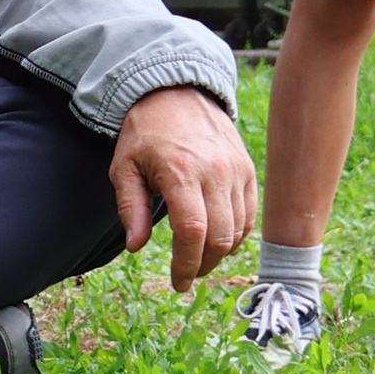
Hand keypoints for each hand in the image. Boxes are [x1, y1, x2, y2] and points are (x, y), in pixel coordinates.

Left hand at [110, 85, 256, 291]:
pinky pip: (249, 214)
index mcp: (180, 171)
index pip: (192, 231)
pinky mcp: (246, 168)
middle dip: (203, 265)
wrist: (177, 91)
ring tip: (200, 258)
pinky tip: (218, 238)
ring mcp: (235, 169)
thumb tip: (136, 247)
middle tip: (186, 275)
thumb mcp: (125, 167)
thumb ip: (131, 208)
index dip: (186, 264)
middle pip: (219, 237)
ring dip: (220, 253)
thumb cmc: (145, 132)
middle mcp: (214, 171)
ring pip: (238, 229)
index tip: (177, 282)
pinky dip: (237, 234)